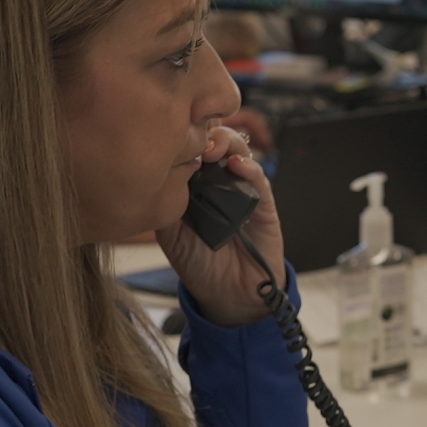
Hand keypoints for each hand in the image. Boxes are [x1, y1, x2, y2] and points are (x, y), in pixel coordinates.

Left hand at [156, 125, 285, 325]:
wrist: (226, 294)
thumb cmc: (197, 263)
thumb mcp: (169, 231)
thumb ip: (166, 200)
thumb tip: (163, 166)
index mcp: (193, 183)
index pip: (192, 146)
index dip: (186, 133)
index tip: (174, 132)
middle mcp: (217, 181)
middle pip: (217, 141)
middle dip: (207, 132)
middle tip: (197, 140)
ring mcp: (241, 190)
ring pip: (239, 152)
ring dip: (228, 143)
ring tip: (215, 149)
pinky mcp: (263, 204)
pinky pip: (260, 180)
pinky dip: (250, 168)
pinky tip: (237, 166)